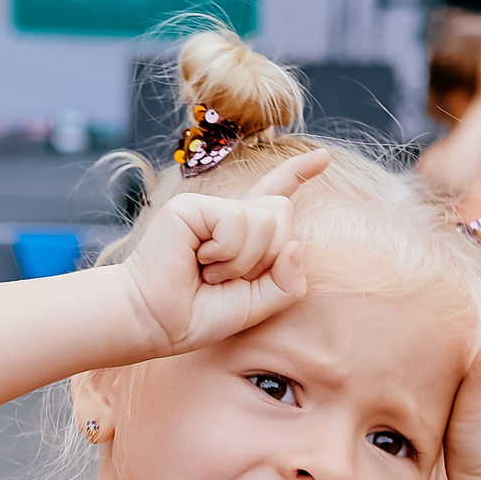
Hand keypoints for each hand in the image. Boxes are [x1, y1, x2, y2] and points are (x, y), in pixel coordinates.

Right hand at [119, 150, 329, 353]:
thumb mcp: (258, 305)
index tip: (323, 157)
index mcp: (245, 234)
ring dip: (243, 261)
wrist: (156, 322)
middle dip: (267, 256)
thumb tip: (296, 245)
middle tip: (228, 277)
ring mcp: (210, 207)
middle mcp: (228, 215)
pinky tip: (200, 260)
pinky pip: (238, 221)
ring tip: (211, 272)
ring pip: (265, 220)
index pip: (277, 197)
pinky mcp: (192, 206)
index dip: (299, 173)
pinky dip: (226, 252)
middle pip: (283, 214)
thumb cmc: (200, 315)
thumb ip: (287, 282)